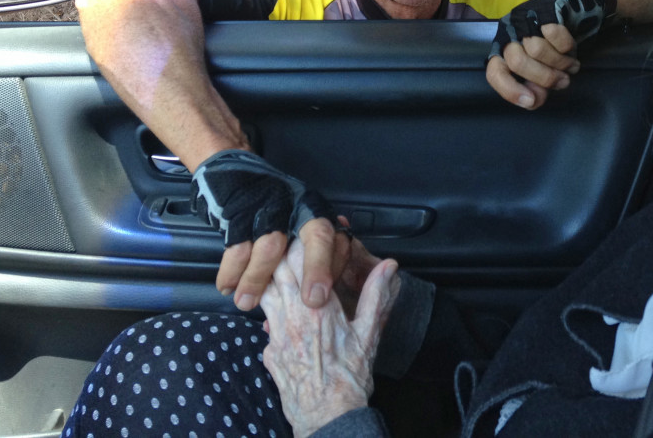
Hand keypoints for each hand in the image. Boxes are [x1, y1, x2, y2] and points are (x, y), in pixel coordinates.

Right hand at [218, 216, 353, 311]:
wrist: (237, 174)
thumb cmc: (273, 214)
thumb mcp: (298, 226)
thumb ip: (311, 254)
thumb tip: (318, 300)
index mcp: (318, 213)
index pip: (337, 240)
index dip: (335, 268)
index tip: (325, 296)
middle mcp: (301, 207)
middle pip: (317, 236)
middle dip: (317, 269)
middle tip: (311, 302)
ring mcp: (272, 206)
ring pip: (270, 246)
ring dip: (257, 279)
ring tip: (246, 303)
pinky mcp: (240, 210)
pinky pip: (237, 245)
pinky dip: (230, 270)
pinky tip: (226, 287)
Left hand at [261, 240, 400, 437]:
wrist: (327, 418)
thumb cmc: (350, 379)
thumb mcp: (369, 334)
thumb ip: (376, 295)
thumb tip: (388, 266)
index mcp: (319, 309)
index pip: (302, 263)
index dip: (302, 244)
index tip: (309, 235)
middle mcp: (292, 318)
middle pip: (277, 272)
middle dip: (283, 254)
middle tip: (292, 243)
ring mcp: (276, 335)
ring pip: (264, 293)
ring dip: (272, 277)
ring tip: (283, 269)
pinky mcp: (269, 352)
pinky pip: (264, 321)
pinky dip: (270, 308)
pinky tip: (282, 308)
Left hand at [486, 0, 614, 109]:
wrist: (566, 13)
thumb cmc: (549, 49)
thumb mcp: (538, 71)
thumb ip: (534, 88)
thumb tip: (533, 99)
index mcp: (502, 53)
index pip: (495, 73)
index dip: (510, 90)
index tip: (531, 101)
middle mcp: (508, 36)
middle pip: (518, 62)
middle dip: (545, 77)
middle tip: (563, 82)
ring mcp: (524, 22)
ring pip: (537, 49)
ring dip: (560, 63)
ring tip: (571, 66)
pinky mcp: (542, 11)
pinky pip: (554, 34)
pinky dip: (566, 46)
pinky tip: (570, 49)